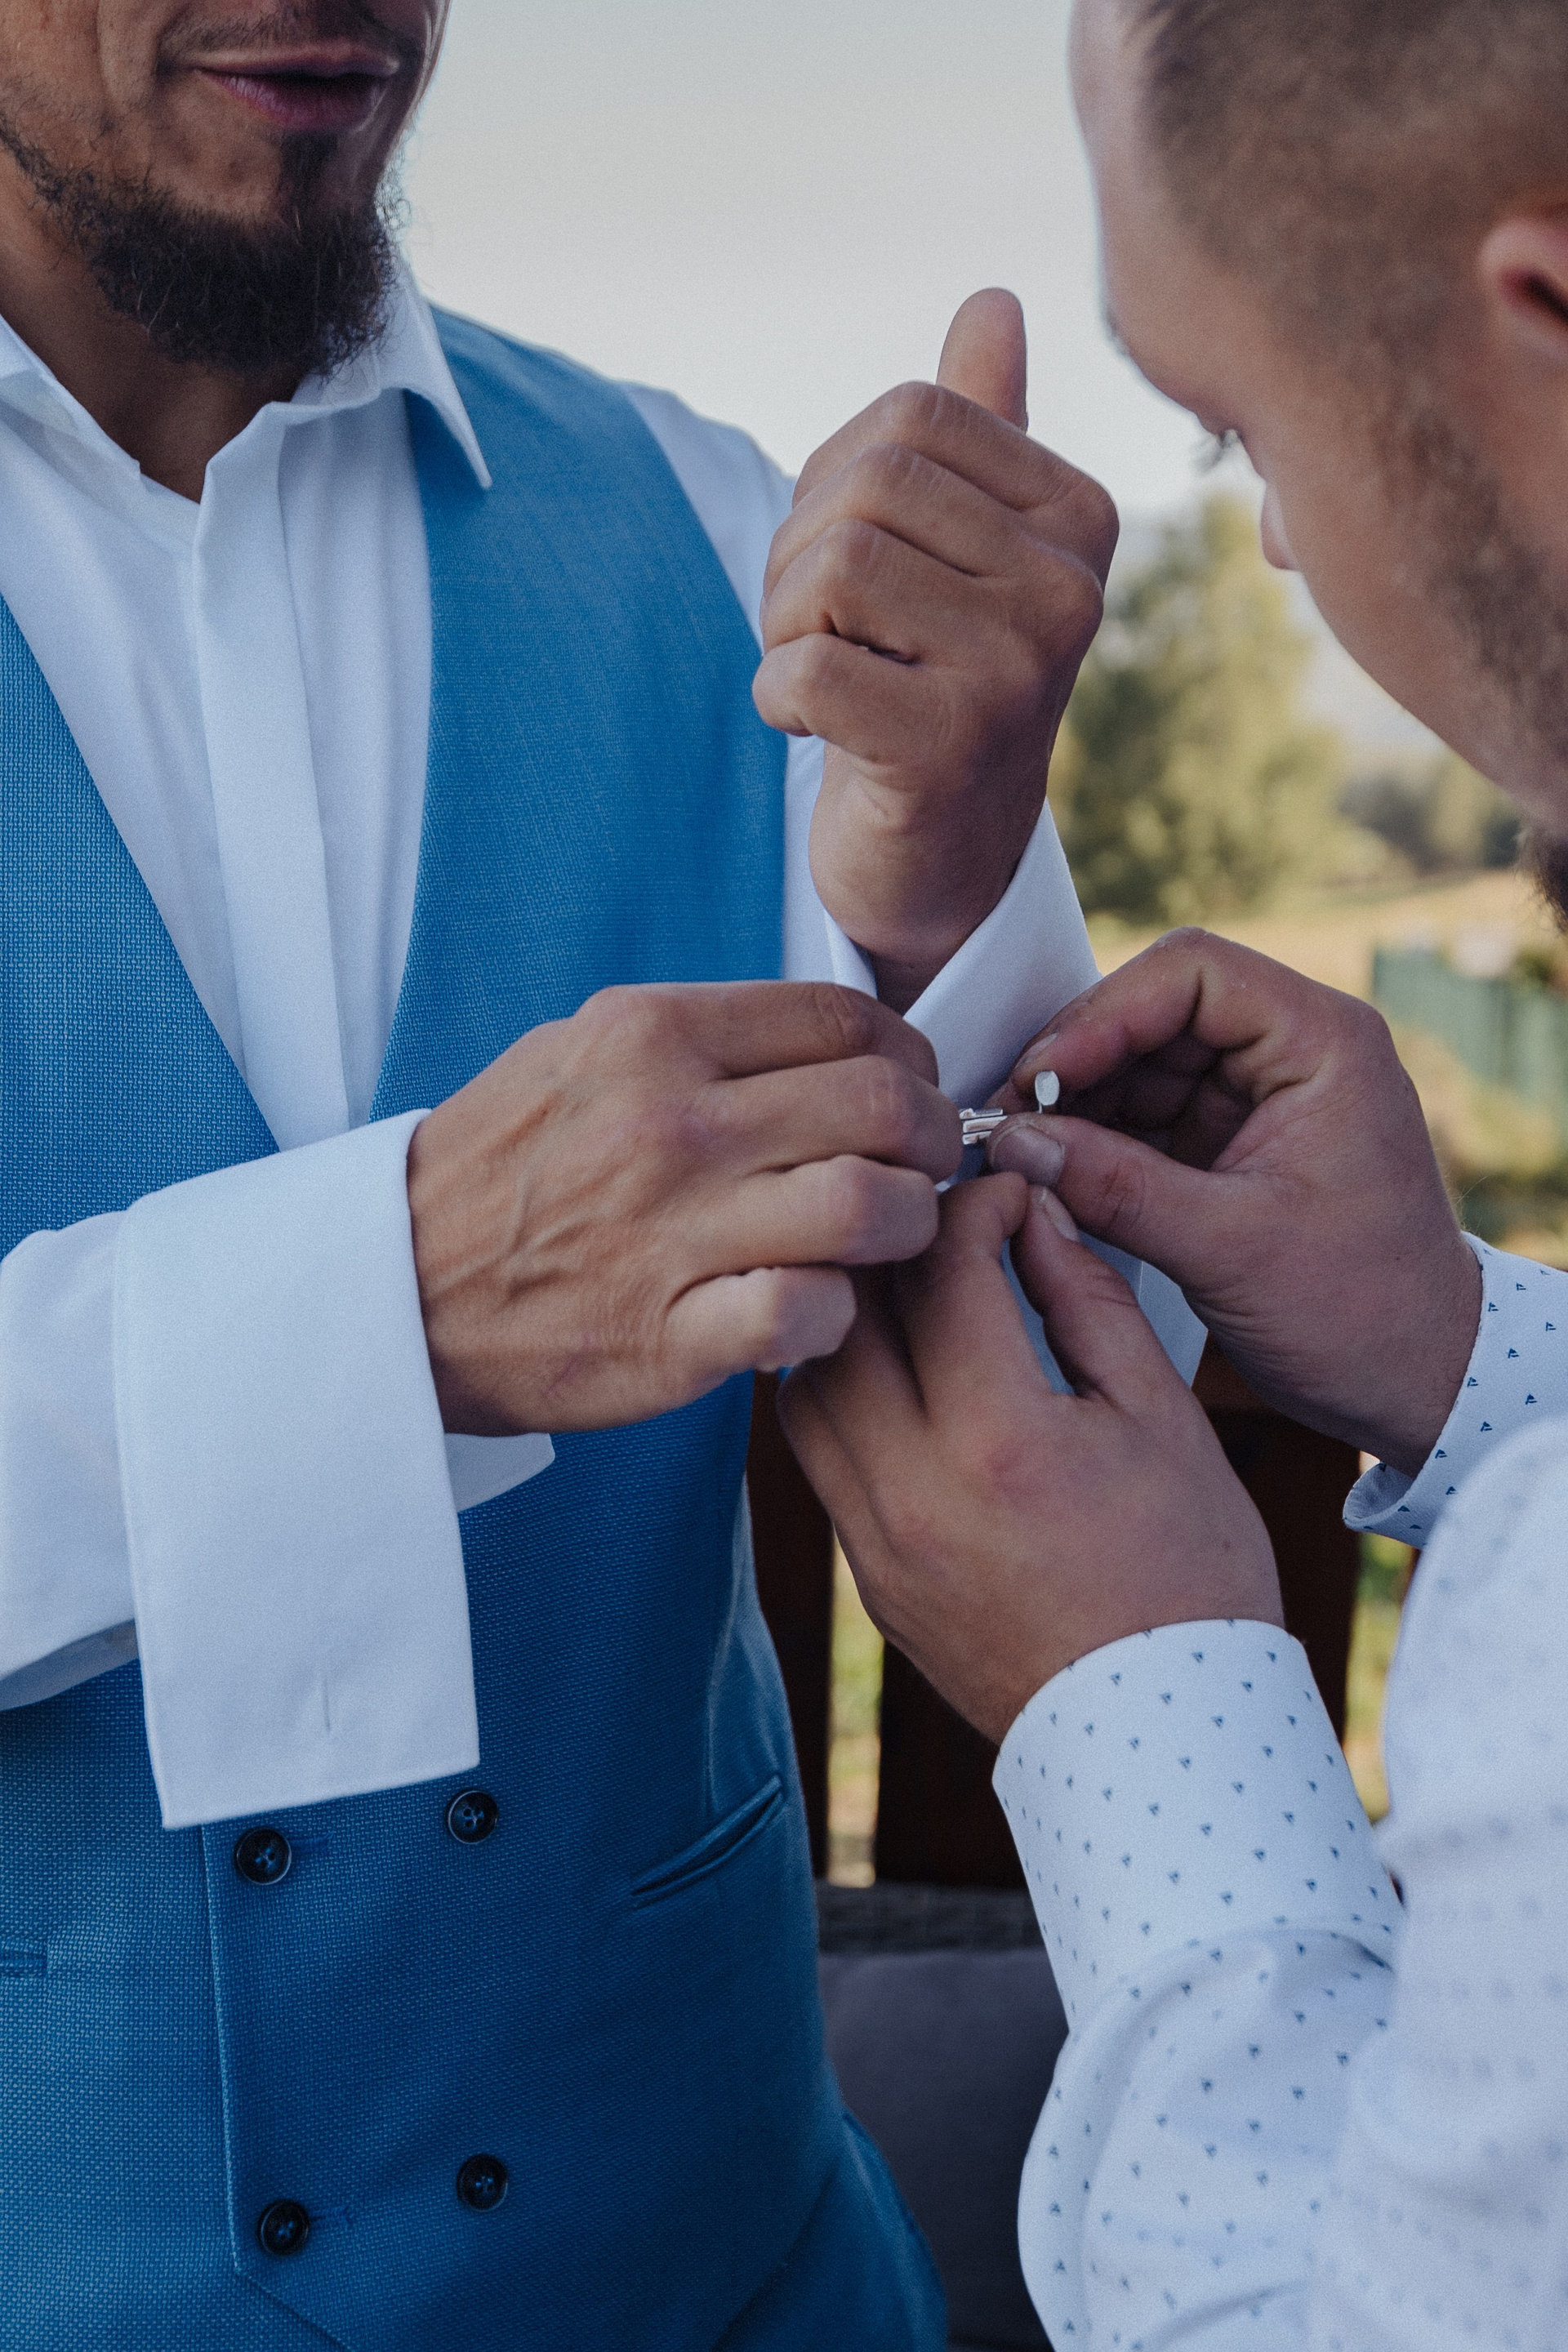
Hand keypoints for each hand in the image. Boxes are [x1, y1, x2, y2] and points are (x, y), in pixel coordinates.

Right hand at [407, 980, 960, 1435]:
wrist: (392, 1289)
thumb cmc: (501, 1173)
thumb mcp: (579, 1055)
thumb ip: (700, 1041)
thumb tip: (826, 1040)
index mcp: (650, 1036)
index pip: (845, 1019)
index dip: (908, 1058)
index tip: (908, 1094)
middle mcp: (668, 1124)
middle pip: (883, 1105)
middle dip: (936, 1139)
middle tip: (925, 1168)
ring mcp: (669, 1232)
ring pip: (870, 1206)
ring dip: (908, 1228)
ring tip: (887, 1240)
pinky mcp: (669, 1337)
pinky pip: (810, 1313)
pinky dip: (838, 1315)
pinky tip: (818, 1311)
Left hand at [754, 290, 1117, 1011]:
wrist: (944, 856)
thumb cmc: (935, 684)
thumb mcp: (958, 551)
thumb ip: (978, 431)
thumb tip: (992, 300)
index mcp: (1080, 518)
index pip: (911, 416)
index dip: (837, 481)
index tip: (851, 567)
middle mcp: (1069, 589)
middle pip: (867, 490)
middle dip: (801, 558)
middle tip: (819, 633)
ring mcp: (1021, 672)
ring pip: (831, 572)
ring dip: (784, 628)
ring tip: (822, 677)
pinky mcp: (954, 748)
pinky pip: (804, 670)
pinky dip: (778, 698)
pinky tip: (817, 731)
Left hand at [780, 1176, 1279, 1743]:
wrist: (1162, 1739)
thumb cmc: (1188, 1579)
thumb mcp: (1163, 1420)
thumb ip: (1089, 1305)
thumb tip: (1033, 1221)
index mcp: (999, 1441)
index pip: (941, 1270)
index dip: (973, 1205)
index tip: (1006, 1193)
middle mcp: (911, 1490)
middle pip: (850, 1316)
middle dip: (893, 1247)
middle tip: (943, 1225)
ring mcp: (876, 1543)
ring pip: (806, 1388)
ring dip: (852, 1325)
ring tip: (915, 1301)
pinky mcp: (867, 1578)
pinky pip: (820, 1460)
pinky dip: (846, 1400)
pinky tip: (905, 1383)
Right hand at [986, 929, 1482, 1474]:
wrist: (1417, 1380)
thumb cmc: (1361, 1312)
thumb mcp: (1230, 1250)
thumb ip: (1118, 1188)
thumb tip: (1015, 1143)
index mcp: (1323, 1044)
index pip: (1193, 975)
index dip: (1104, 1015)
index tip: (1042, 1076)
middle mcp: (1292, 1050)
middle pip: (1154, 1010)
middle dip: (1077, 1059)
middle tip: (1008, 1119)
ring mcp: (1257, 1094)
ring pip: (1139, 1061)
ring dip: (1076, 1101)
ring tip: (1018, 1150)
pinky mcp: (1229, 1141)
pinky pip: (1143, 1114)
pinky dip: (1094, 1139)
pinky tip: (1050, 1171)